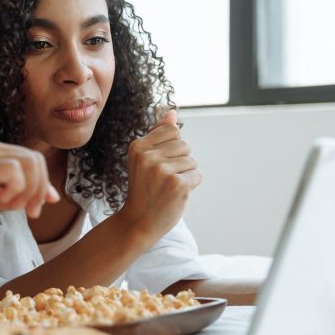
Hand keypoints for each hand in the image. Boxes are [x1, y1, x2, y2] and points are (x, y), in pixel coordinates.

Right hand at [0, 136, 59, 233]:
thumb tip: (52, 196)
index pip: (28, 158)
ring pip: (31, 163)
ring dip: (29, 191)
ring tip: (10, 207)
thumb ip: (19, 192)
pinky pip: (17, 172)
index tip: (37, 207)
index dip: (41, 183)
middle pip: (35, 159)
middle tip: (31, 212)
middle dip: (40, 188)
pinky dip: (16, 190)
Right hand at [117, 110, 201, 244]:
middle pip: (184, 144)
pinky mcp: (177, 184)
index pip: (172, 131)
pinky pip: (197, 175)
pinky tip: (175, 194)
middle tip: (163, 178)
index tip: (159, 163)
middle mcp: (148, 156)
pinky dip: (190, 185)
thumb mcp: (144, 159)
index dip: (172, 147)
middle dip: (180, 161)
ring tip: (168, 187)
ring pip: (192, 160)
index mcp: (137, 146)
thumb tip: (172, 112)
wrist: (138, 221)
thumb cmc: (144, 189)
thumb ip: (158, 135)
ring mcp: (162, 170)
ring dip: (186, 174)